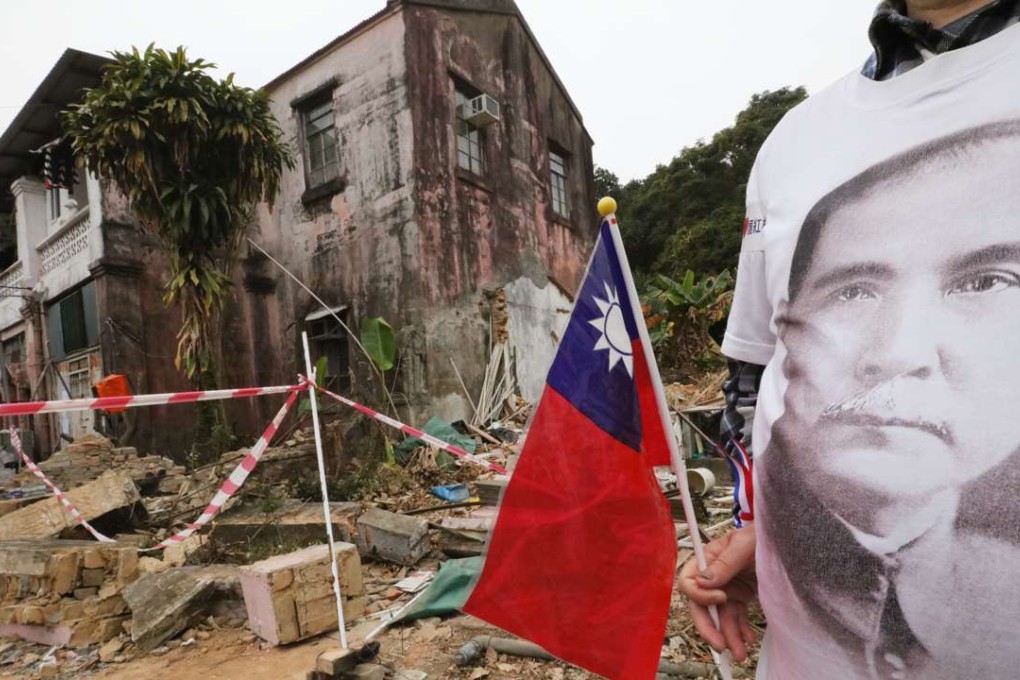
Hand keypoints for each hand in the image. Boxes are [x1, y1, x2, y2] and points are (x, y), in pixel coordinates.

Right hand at [678, 525, 758, 661]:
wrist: (792, 541)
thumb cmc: (766, 536)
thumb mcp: (746, 544)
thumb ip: (726, 562)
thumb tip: (704, 581)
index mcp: (709, 558)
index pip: (690, 581)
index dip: (700, 595)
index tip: (722, 598)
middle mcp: (714, 576)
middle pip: (701, 605)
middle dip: (709, 627)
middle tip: (720, 645)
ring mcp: (728, 588)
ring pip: (720, 617)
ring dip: (728, 636)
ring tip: (740, 653)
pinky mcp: (742, 597)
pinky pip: (736, 618)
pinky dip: (740, 631)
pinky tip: (749, 638)